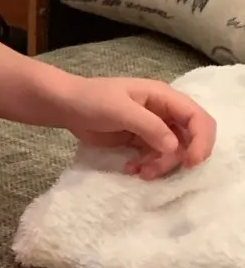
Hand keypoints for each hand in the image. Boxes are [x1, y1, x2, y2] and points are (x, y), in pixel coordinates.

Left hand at [55, 76, 216, 179]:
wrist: (65, 106)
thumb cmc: (92, 100)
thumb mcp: (120, 110)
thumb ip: (149, 126)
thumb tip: (174, 146)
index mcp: (164, 97)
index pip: (197, 118)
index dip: (201, 140)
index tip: (191, 161)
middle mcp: (164, 112)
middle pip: (189, 138)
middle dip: (178, 158)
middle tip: (155, 170)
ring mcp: (153, 128)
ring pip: (173, 152)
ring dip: (160, 165)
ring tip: (139, 171)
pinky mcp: (141, 141)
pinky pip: (156, 158)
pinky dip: (148, 166)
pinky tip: (131, 169)